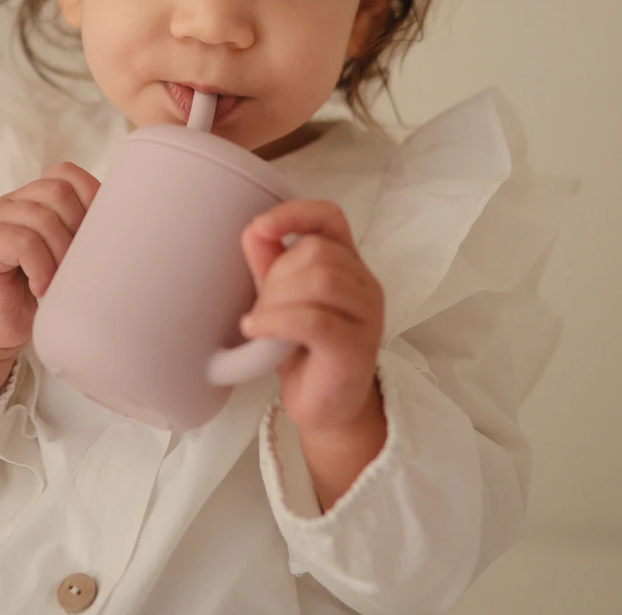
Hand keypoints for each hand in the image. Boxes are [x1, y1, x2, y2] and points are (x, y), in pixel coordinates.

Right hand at [0, 161, 99, 356]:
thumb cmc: (35, 295)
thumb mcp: (66, 259)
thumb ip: (81, 234)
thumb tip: (126, 224)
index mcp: (32, 199)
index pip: (66, 174)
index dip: (90, 196)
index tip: (100, 234)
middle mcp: (11, 202)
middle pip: (57, 191)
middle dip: (77, 229)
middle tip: (78, 265)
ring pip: (41, 217)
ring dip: (61, 253)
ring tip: (59, 282)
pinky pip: (22, 242)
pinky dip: (41, 267)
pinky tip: (41, 288)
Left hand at [239, 199, 384, 434]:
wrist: (324, 408)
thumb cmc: (303, 350)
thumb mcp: (281, 298)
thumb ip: (269, 263)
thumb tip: (254, 229)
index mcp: (347, 263)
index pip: (330, 217)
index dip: (296, 213)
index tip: (262, 226)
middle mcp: (365, 284)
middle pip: (318, 251)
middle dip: (277, 276)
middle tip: (263, 307)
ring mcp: (367, 316)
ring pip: (321, 281)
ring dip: (277, 300)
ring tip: (261, 323)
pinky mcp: (357, 348)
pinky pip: (315, 320)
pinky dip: (277, 321)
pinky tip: (259, 331)